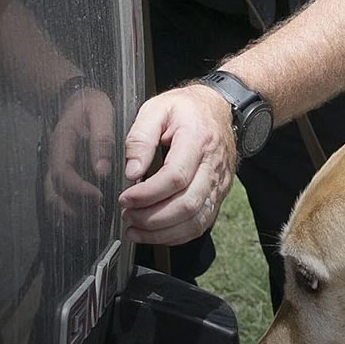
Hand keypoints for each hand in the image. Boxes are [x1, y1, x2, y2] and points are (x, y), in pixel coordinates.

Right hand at [45, 86, 114, 218]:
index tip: (98, 197)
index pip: (63, 174)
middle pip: (53, 195)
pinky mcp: (61, 176)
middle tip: (98, 219)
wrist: (78, 99)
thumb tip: (103, 170)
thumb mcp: (99, 113)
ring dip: (70, 217)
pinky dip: (69, 215)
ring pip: (53, 202)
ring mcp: (55, 170)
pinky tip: (87, 223)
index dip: (79, 189)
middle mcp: (53, 161)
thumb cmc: (90, 105)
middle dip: (73, 211)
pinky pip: (59, 200)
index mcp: (61, 146)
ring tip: (94, 225)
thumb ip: (102, 139)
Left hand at [119, 84, 235, 244]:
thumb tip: (132, 172)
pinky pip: (202, 224)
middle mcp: (212, 165)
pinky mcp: (219, 194)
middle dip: (152, 218)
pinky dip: (177, 235)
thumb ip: (140, 138)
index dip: (147, 194)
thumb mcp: (157, 109)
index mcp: (197, 140)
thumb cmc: (186, 109)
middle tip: (128, 216)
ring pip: (196, 220)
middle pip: (188, 205)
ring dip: (162, 232)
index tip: (126, 198)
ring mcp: (219, 183)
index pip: (176, 177)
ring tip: (135, 229)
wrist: (218, 108)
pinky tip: (156, 232)